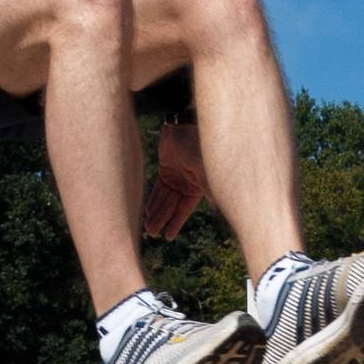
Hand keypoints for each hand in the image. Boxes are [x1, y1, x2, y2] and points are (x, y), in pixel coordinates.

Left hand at [142, 120, 204, 239]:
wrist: (184, 126)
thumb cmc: (198, 148)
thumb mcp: (204, 172)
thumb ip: (209, 191)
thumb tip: (217, 209)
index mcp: (199, 186)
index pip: (185, 210)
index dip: (176, 223)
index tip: (168, 237)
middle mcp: (188, 183)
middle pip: (172, 205)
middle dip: (162, 219)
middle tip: (150, 233)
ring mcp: (177, 176)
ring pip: (163, 198)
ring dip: (155, 211)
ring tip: (146, 226)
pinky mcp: (165, 168)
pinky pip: (158, 187)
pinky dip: (152, 198)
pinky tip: (146, 210)